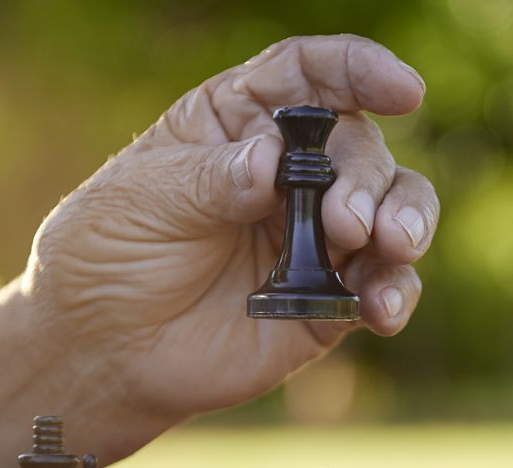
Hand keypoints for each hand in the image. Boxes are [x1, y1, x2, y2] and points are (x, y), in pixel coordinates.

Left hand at [23, 35, 436, 422]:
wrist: (105, 352)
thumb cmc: (108, 257)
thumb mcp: (141, 201)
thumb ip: (211, 179)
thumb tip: (273, 161)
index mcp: (239, 122)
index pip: (309, 77)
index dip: (360, 71)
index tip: (402, 89)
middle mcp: (290, 172)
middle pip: (360, 146)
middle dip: (367, 179)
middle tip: (346, 222)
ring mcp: (316, 237)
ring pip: (395, 208)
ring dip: (407, 220)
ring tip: (391, 246)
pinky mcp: (329, 299)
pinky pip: (384, 286)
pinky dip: (395, 293)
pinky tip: (380, 311)